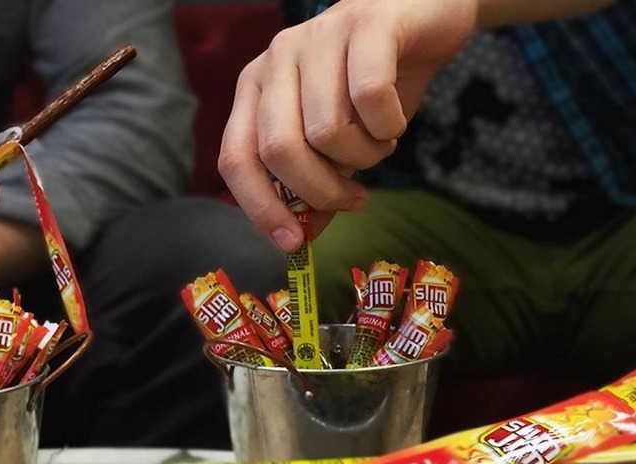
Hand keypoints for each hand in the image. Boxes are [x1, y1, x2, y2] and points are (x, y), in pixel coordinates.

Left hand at [218, 0, 476, 250]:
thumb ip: (315, 180)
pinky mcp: (365, 24)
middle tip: (354, 199)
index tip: (292, 242)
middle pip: (279, 149)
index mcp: (256, 87)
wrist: (425, 16)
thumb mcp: (338, 136)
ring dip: (364, 156)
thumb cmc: (374, 82)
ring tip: (380, 143)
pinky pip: (370, 98)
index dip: (259, 207)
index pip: (236, 157)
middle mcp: (276, 59)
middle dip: (320, 190)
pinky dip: (389, 126)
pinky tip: (396, 121)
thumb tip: (303, 237)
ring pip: (328, 130)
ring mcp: (318, 37)